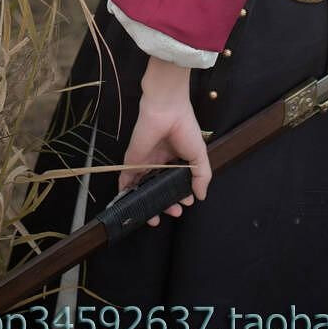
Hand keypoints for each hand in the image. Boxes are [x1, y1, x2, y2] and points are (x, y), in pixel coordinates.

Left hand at [118, 58, 210, 226]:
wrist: (165, 110)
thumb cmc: (184, 128)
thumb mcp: (199, 154)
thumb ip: (201, 176)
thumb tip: (201, 196)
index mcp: (176, 159)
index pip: (176, 182)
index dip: (181, 195)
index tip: (186, 203)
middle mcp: (160, 163)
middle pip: (160, 189)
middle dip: (166, 204)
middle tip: (174, 212)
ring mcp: (145, 163)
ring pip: (144, 189)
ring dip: (147, 204)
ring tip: (155, 218)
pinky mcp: (131, 162)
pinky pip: (127, 182)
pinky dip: (126, 195)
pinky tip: (131, 207)